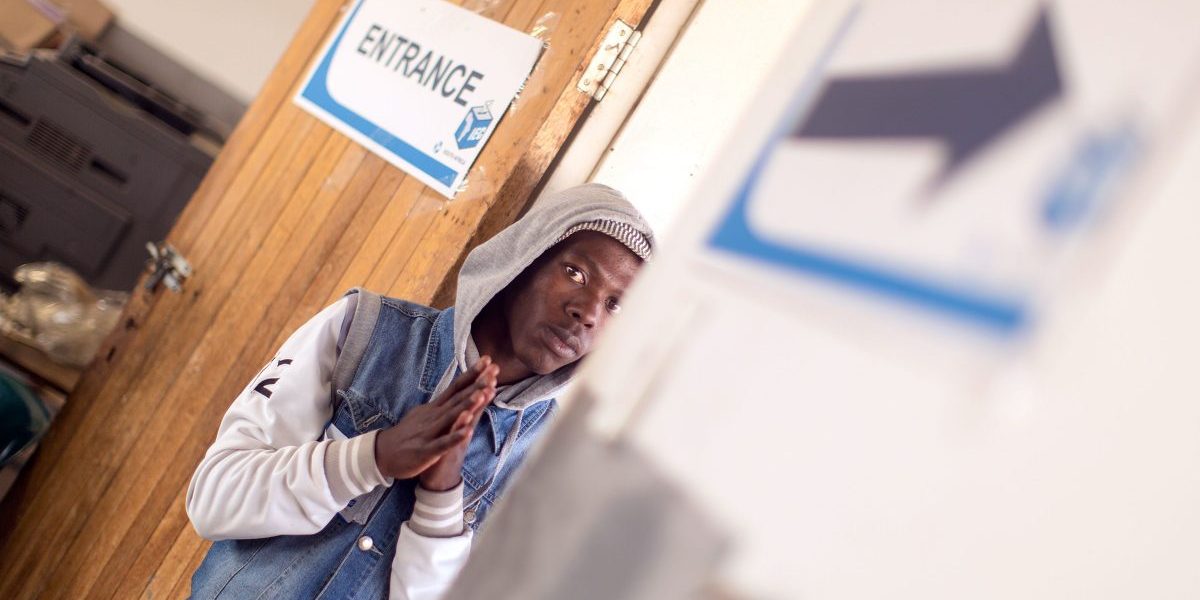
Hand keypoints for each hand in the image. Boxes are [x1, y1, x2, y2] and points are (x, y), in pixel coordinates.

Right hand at [373, 357, 495, 479]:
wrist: (382, 454)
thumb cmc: (408, 434)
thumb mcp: (426, 414)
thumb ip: (442, 403)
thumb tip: (456, 390)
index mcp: (435, 408)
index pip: (456, 387)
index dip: (472, 374)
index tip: (488, 359)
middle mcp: (434, 416)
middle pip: (458, 397)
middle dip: (477, 384)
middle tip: (494, 368)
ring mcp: (429, 432)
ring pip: (451, 417)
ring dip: (467, 405)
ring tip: (482, 394)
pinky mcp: (426, 450)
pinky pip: (442, 444)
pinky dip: (455, 437)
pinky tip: (467, 432)